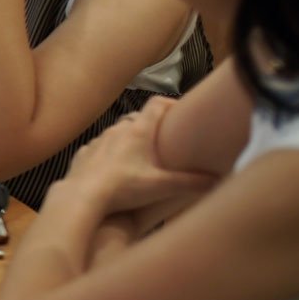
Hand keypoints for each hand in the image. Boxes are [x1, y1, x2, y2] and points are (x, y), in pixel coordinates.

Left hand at [67, 98, 215, 215]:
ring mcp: (98, 140)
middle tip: (164, 138)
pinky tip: (114, 167)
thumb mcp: (160, 187)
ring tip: (140, 154)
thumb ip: (190, 183)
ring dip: (129, 138)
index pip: (156, 104)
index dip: (169, 103)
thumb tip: (216, 180)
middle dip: (151, 125)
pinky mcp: (84, 153)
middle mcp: (117, 130)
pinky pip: (100, 147)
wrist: (82, 196)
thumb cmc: (123, 188)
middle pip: (137, 118)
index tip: (180, 111)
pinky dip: (110, 152)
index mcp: (137, 131)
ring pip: (117, 132)